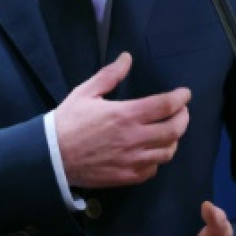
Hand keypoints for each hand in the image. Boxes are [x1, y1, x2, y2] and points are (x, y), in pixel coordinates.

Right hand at [54, 53, 190, 188]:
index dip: (180, 98)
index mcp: (125, 115)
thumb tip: (127, 58)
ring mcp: (131, 160)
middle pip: (174, 130)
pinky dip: (157, 159)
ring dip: (173, 140)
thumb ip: (109, 75)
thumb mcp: (85, 93)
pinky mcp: (126, 177)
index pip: (165, 106)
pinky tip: (152, 151)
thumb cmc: (67, 122)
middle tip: (181, 111)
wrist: (50, 157)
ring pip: (167, 152)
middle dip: (183, 118)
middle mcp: (133, 138)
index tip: (185, 94)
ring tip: (168, 131)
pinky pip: (152, 170)